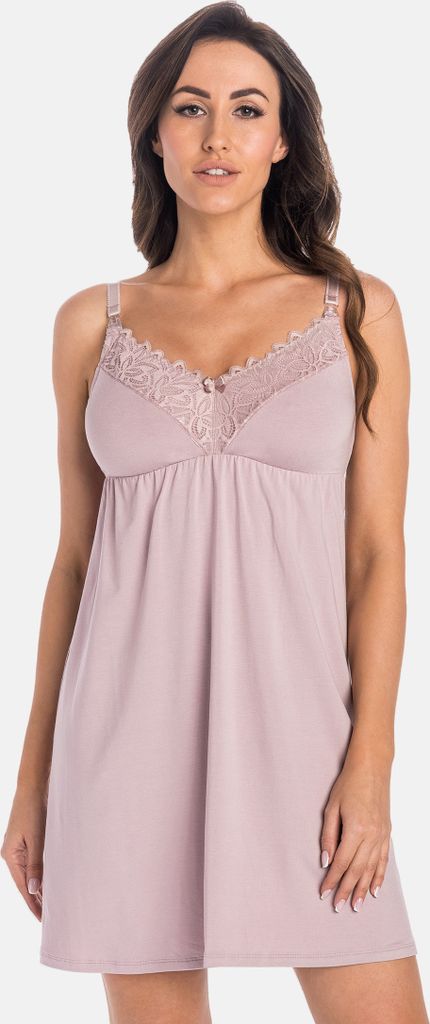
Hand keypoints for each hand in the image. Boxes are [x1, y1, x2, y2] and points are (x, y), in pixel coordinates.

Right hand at [1, 784, 47, 921]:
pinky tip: (49, 881)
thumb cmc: (34, 810)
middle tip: (49, 917)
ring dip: (39, 888)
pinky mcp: (27, 840)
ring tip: (50, 904)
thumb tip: (34, 890)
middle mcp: (12, 854)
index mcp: (10, 856)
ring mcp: (18, 847)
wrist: (33, 787)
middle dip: (36, 899)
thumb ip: (36, 864)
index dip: (32, 903)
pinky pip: (33, 863)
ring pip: (29, 874)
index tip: (42, 919)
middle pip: (24, 883)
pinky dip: (40, 874)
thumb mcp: (36, 838)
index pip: (22, 887)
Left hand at [319, 754, 391, 911]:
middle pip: (357, 870)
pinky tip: (374, 890)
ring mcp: (382, 835)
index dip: (332, 880)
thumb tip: (325, 861)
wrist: (372, 768)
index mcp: (355, 829)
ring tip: (356, 905)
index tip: (324, 893)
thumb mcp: (331, 808)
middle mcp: (371, 835)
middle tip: (338, 906)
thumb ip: (328, 836)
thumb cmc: (348, 784)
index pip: (341, 862)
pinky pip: (383, 860)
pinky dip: (379, 876)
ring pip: (371, 869)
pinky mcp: (387, 833)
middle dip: (346, 889)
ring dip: (362, 888)